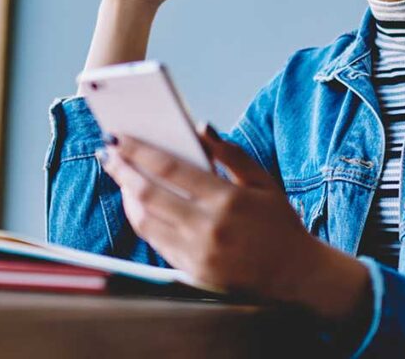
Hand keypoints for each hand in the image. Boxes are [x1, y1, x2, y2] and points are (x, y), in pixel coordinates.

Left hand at [96, 127, 370, 319]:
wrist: (296, 276)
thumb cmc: (280, 223)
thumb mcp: (264, 182)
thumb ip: (232, 154)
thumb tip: (201, 128)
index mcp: (227, 200)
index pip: (171, 170)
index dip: (140, 151)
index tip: (120, 138)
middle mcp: (208, 228)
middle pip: (149, 195)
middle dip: (123, 171)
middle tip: (107, 154)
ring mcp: (197, 254)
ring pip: (145, 221)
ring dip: (126, 197)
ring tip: (120, 177)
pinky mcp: (193, 273)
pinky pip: (156, 242)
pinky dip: (141, 221)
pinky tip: (137, 205)